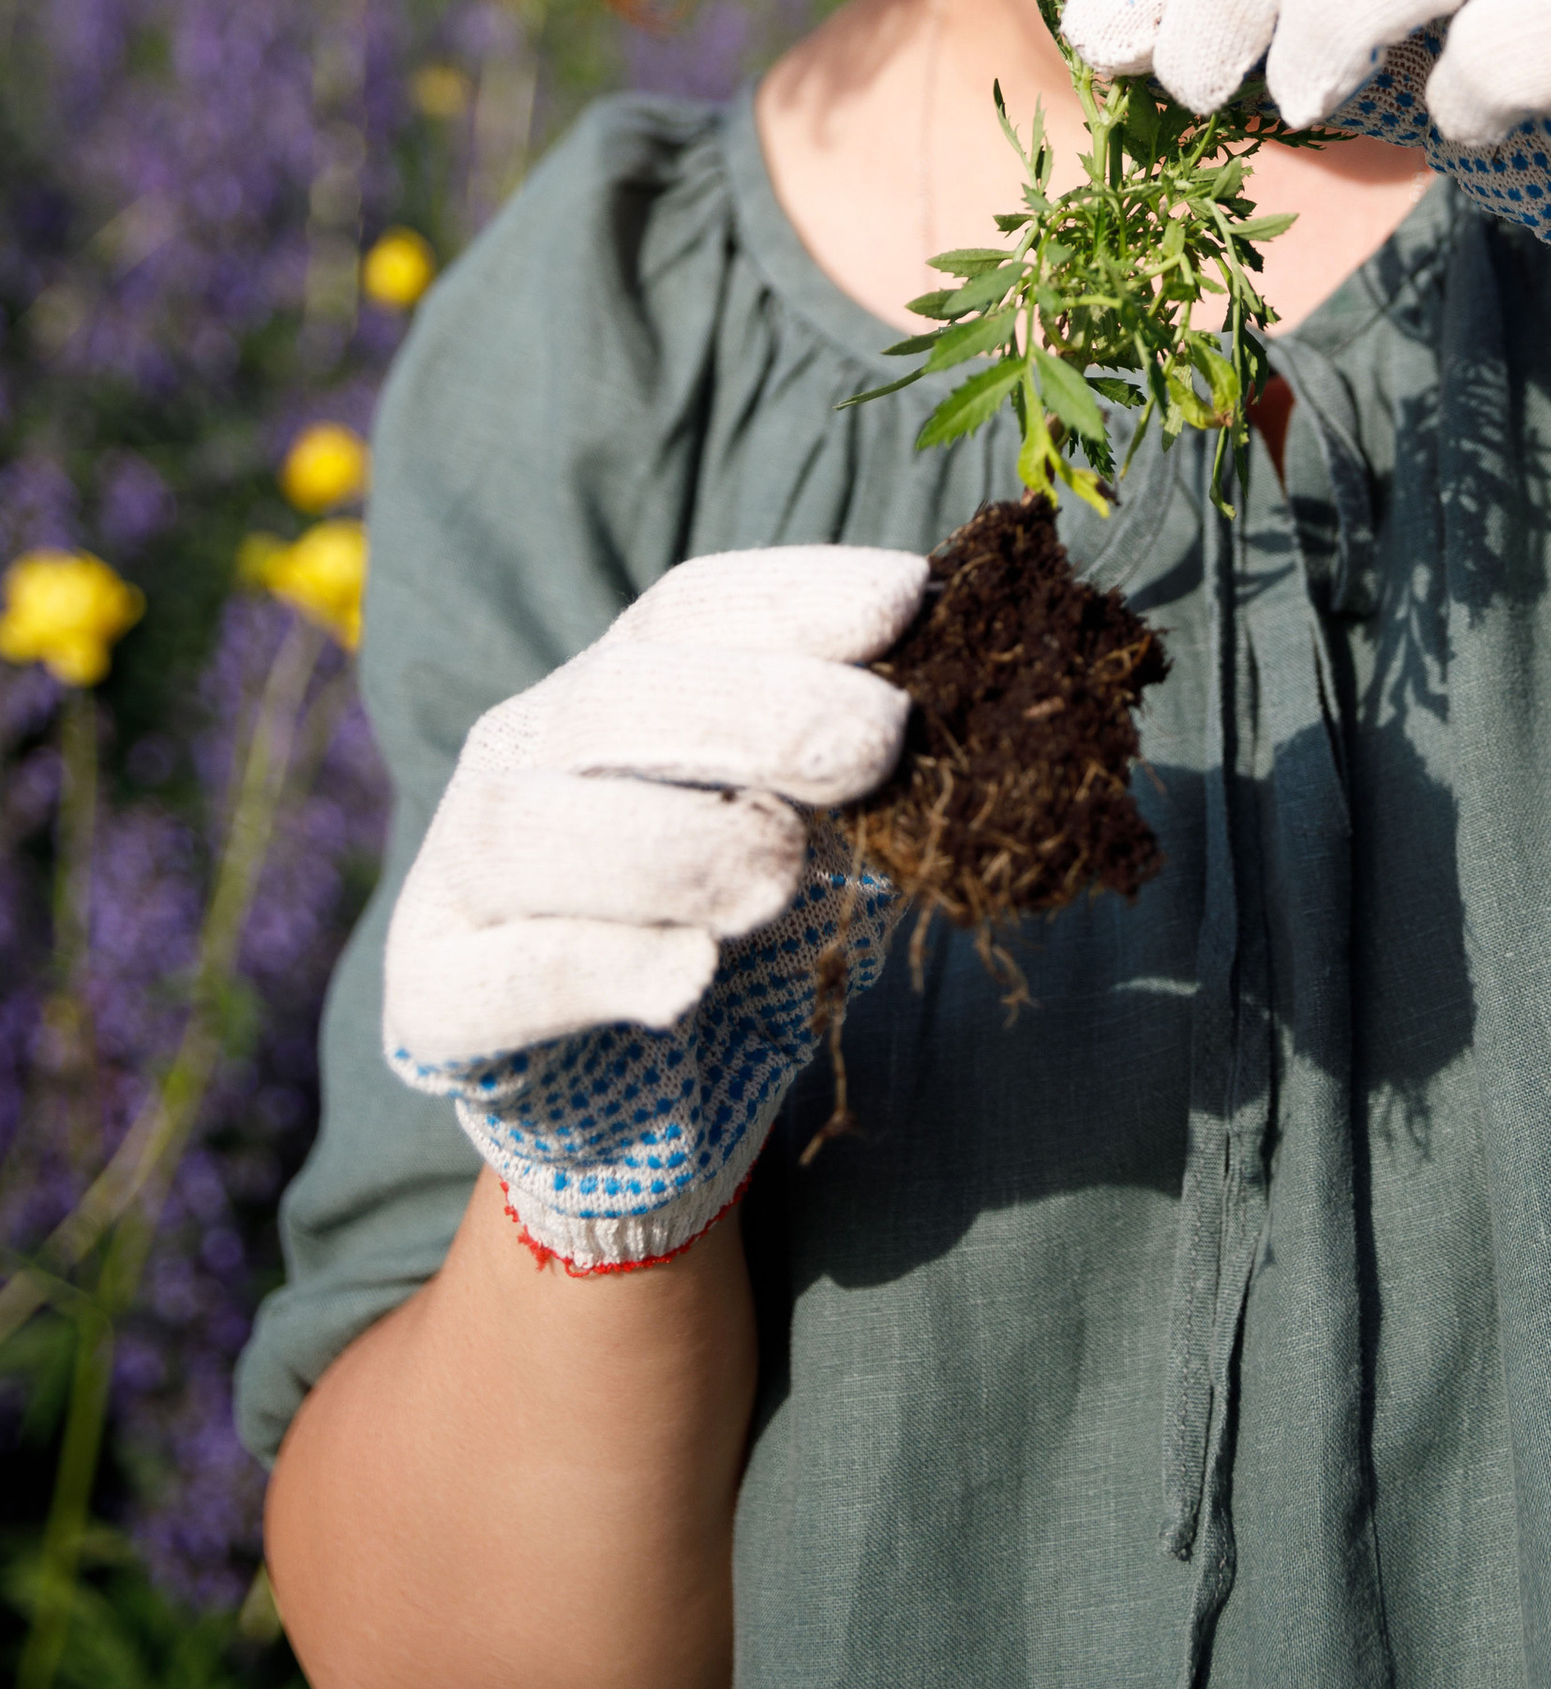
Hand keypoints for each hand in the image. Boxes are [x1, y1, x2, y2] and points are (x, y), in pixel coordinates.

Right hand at [384, 546, 926, 1267]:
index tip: (909, 599)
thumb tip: (977, 681)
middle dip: (756, 710)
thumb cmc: (722, 918)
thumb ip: (853, 759)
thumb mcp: (797, 819)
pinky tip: (689, 976)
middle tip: (881, 743)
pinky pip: (504, 974)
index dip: (798, 596)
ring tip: (779, 876)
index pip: (690, 607)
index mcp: (613, 686)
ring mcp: (461, 872)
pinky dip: (600, 966)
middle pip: (619, 699)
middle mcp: (523, 752)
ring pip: (529, 828)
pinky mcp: (435, 995)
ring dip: (671, 841)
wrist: (615, 1092)